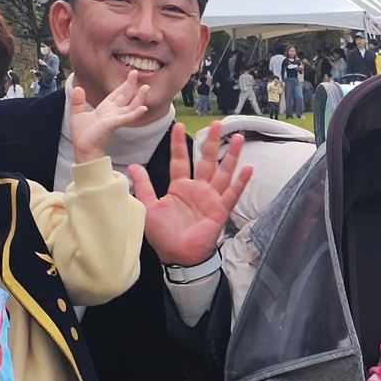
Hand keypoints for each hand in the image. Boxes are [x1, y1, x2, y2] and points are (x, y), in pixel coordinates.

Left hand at [69, 70, 149, 164]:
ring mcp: (115, 118)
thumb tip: (78, 88)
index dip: (123, 85)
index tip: (130, 76)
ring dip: (139, 97)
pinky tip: (143, 108)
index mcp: (105, 109)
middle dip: (131, 85)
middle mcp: (112, 113)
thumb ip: (77, 101)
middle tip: (136, 72)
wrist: (82, 149)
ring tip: (145, 87)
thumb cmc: (82, 135)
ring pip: (130, 106)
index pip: (116, 95)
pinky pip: (127, 118)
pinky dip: (135, 113)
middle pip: (125, 97)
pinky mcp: (113, 124)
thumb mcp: (77, 114)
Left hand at [128, 121, 252, 266]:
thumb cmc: (164, 235)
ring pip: (222, 172)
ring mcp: (211, 198)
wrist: (177, 256)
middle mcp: (197, 189)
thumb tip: (133, 166)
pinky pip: (232, 193)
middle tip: (217, 124)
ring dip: (231, 155)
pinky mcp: (220, 210)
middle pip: (206, 160)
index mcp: (180, 187)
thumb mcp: (149, 207)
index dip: (179, 143)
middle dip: (211, 142)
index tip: (178, 125)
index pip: (180, 160)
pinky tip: (248, 168)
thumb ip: (144, 186)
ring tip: (237, 137)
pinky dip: (240, 182)